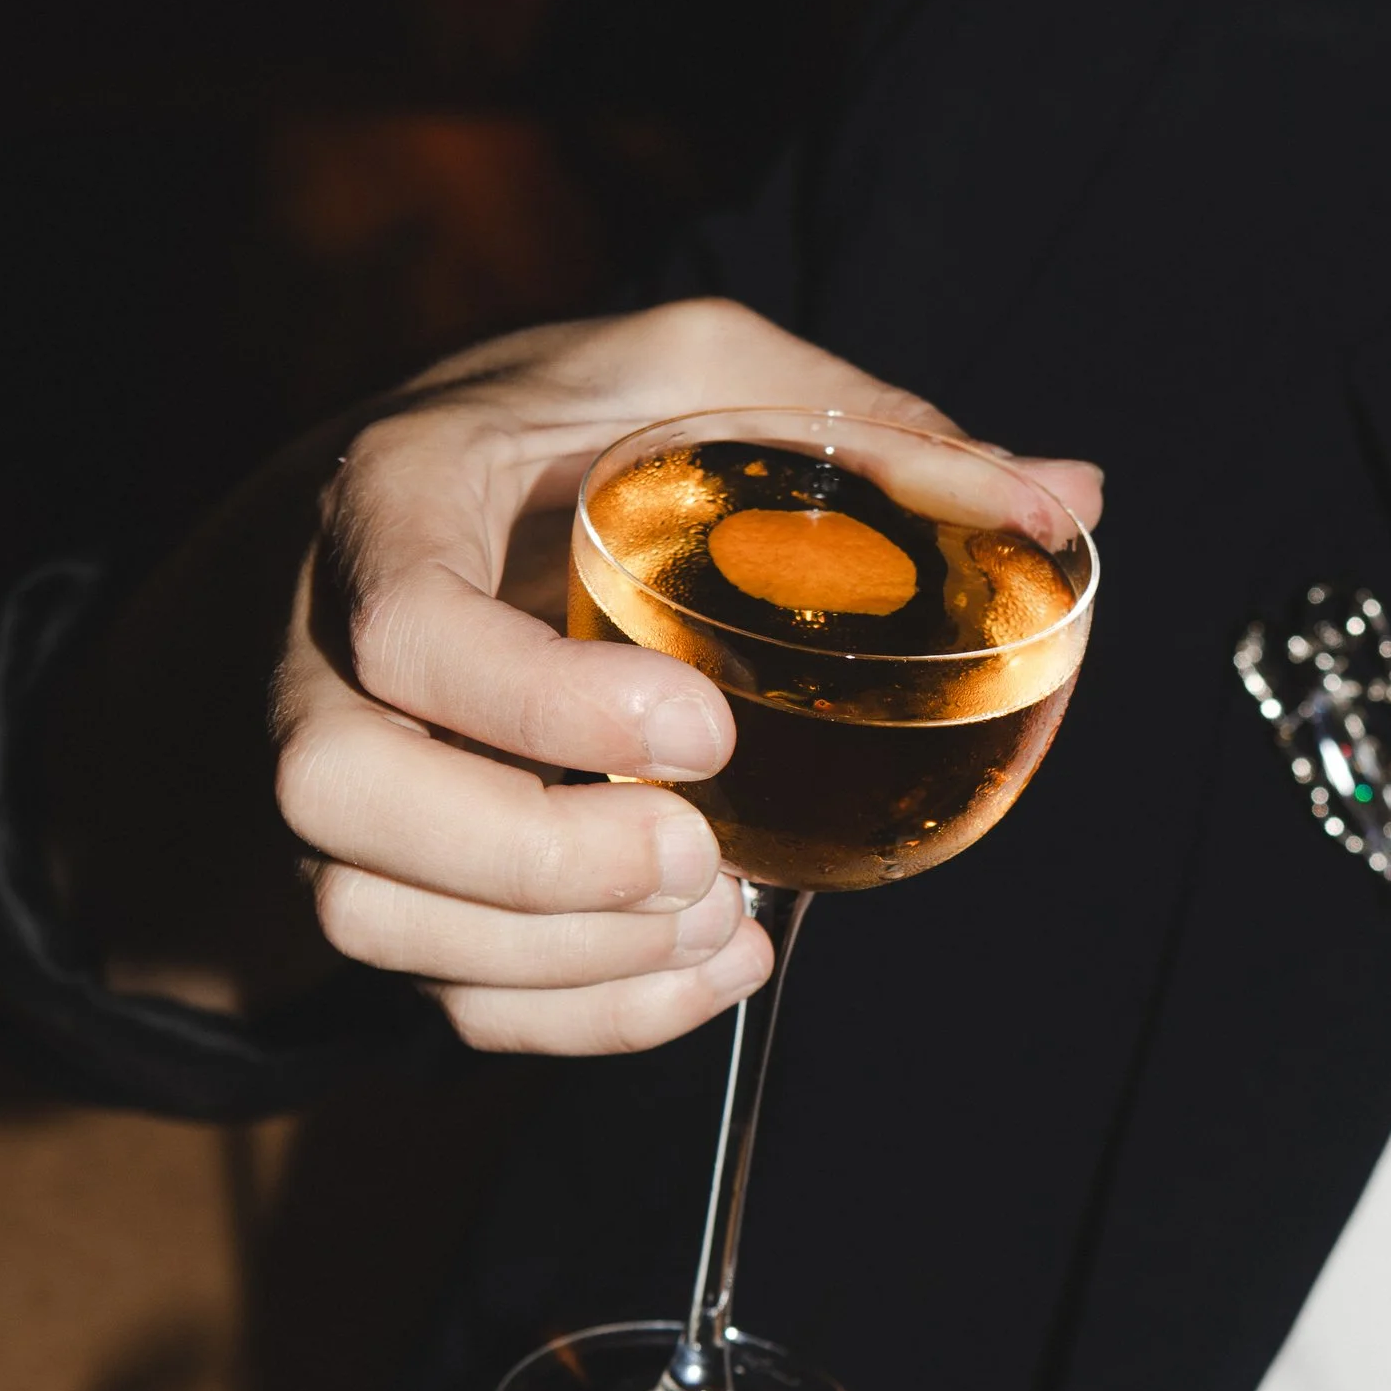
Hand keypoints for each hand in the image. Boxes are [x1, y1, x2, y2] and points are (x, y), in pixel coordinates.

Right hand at [275, 299, 1101, 1055]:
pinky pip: (444, 1000)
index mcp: (390, 510)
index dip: (544, 706)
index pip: (405, 630)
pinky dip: (584, 1017)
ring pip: (376, 923)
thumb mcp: (698, 373)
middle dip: (535, 863)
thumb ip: (866, 428)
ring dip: (565, 957)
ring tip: (718, 912)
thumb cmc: (568, 436)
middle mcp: (321, 661)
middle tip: (700, 851)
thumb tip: (1069, 499)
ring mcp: (337, 791)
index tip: (702, 730)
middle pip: (338, 804)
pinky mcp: (386, 885)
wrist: (427, 513)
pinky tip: (711, 967)